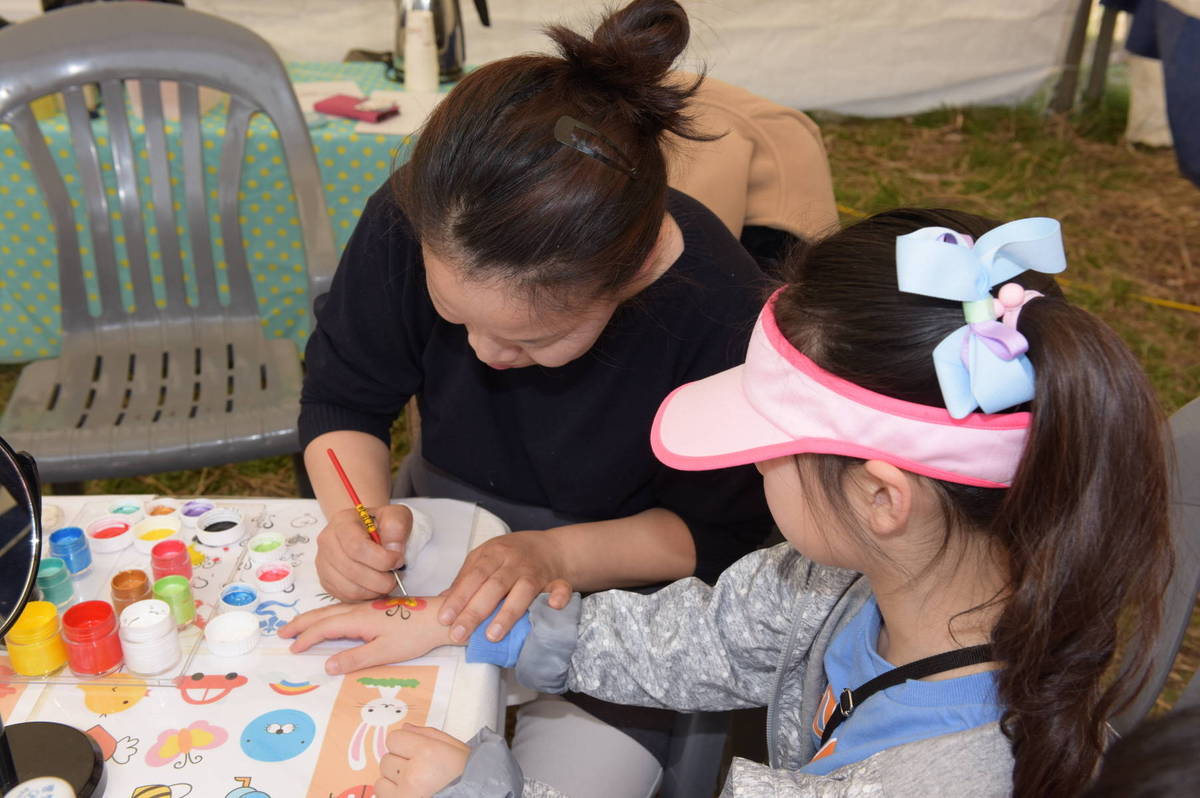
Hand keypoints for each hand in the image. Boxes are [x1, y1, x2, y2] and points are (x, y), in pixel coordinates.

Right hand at [279, 595, 454, 673]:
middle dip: (301, 623)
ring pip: (332, 610)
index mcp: (358, 619)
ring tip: (298, 626)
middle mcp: (359, 609)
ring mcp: (367, 607)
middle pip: (323, 614)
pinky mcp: (375, 608)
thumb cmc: (414, 635)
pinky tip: (328, 620)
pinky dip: (327, 615)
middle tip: (282, 632)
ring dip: (312, 617)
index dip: (307, 637)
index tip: (292, 648)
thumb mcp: (385, 652)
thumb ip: (355, 659)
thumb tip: (327, 666)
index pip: (324, 627)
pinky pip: (343, 609)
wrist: (439, 618)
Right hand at [316, 503, 414, 600]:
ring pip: (350, 589)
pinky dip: (366, 597)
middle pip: (353, 571)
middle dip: (381, 579)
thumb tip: (393, 550)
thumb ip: (397, 526)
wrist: (367, 529)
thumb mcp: (395, 515)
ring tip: (387, 582)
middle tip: (395, 576)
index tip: (398, 561)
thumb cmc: (381, 523)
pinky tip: (376, 586)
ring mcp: (323, 564)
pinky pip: (347, 598)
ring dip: (375, 590)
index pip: (357, 547)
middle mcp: (327, 542)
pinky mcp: (326, 582)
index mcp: (342, 522)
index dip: (382, 559)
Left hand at [375, 724, 469, 797]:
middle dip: (400, 763)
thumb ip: (427, 734)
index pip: (393, 739)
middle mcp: (413, 774)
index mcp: (427, 753)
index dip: (404, 744)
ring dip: (395, 781)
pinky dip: (392, 794)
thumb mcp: (454, 748)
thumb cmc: (466, 776)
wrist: (476, 797)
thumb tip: (405, 728)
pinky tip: (409, 793)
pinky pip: (381, 794)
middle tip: (420, 771)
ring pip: (381, 779)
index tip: (414, 751)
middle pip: (387, 758)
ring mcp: (404, 795)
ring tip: (415, 784)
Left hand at [438, 530, 572, 643]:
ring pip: (522, 591)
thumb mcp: (484, 559)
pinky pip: (560, 588)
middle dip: (475, 611)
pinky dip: (558, 596)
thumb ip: (465, 579)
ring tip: (491, 636)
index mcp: (493, 554)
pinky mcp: (556, 580)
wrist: (549, 547)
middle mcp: (514, 562)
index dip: (459, 597)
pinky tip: (552, 607)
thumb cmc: (510, 556)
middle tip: (459, 634)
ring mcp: (536, 572)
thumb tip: (441, 601)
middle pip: (494, 586)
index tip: (444, 619)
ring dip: (507, 613)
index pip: (473, 576)